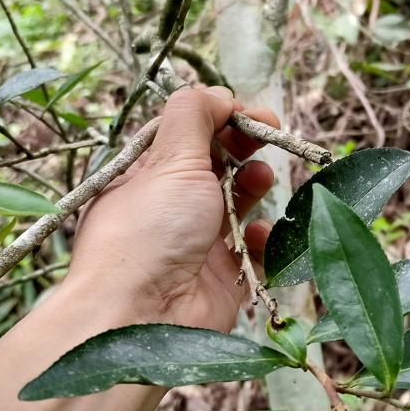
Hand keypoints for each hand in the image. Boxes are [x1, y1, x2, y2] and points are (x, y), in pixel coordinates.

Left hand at [64, 86, 278, 334]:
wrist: (139, 318)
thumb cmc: (146, 233)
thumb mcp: (168, 159)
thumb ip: (193, 117)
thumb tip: (216, 92)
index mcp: (144, 175)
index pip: (185, 134)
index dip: (218, 117)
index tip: (246, 112)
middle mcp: (168, 207)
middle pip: (214, 164)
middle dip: (243, 146)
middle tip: (270, 133)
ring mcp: (195, 243)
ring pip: (236, 202)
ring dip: (254, 184)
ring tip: (262, 178)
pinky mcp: (221, 279)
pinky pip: (251, 249)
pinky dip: (261, 236)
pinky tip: (259, 230)